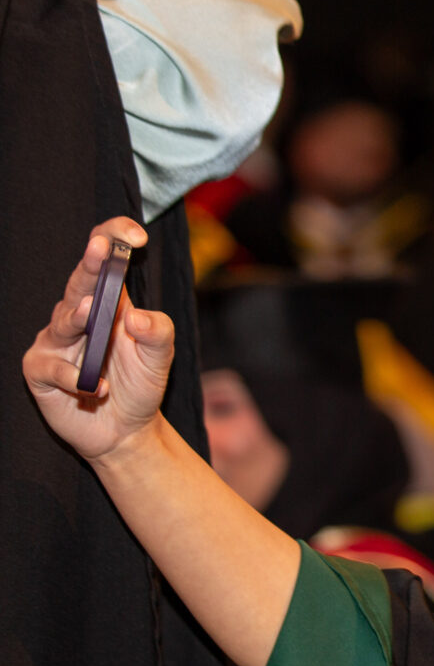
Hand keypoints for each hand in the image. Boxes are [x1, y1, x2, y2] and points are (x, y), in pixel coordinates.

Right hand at [22, 219, 173, 462]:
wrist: (126, 430)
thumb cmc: (140, 385)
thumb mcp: (160, 358)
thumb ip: (158, 333)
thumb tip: (138, 316)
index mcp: (109, 304)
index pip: (106, 262)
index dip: (113, 241)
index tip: (134, 234)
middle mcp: (78, 316)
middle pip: (80, 284)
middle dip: (90, 264)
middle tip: (100, 249)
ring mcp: (56, 342)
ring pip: (63, 321)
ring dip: (78, 317)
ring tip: (92, 312)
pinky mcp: (41, 370)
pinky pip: (53, 368)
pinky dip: (77, 378)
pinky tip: (98, 388)